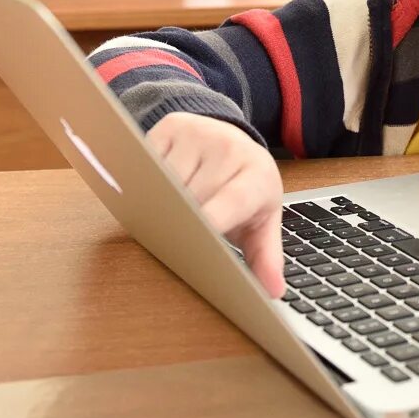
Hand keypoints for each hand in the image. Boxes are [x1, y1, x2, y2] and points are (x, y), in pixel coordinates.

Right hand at [148, 113, 284, 297]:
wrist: (232, 139)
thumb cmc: (245, 187)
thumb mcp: (262, 219)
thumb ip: (265, 256)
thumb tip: (272, 291)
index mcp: (256, 176)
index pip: (231, 202)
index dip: (210, 220)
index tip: (193, 241)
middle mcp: (230, 148)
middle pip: (191, 195)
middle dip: (179, 220)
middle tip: (170, 240)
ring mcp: (199, 133)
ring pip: (165, 179)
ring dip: (159, 201)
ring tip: (163, 215)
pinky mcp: (171, 126)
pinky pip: (148, 160)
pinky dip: (146, 180)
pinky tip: (153, 189)